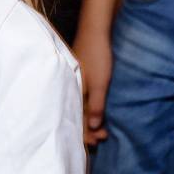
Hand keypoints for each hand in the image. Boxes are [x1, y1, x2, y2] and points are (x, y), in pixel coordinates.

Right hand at [73, 27, 112, 145]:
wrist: (95, 32)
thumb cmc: (96, 56)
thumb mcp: (100, 84)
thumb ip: (95, 106)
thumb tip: (92, 126)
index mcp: (71, 93)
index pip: (74, 120)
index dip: (84, 134)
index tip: (97, 141)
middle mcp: (70, 90)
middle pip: (75, 115)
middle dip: (88, 129)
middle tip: (103, 137)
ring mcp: (75, 84)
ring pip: (78, 108)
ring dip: (89, 120)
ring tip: (102, 128)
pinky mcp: (80, 79)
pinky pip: (81, 99)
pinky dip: (88, 109)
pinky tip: (95, 112)